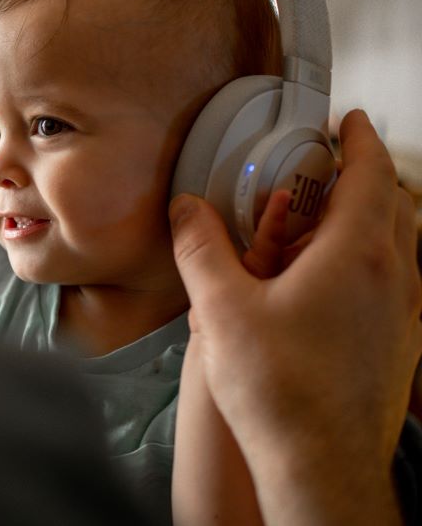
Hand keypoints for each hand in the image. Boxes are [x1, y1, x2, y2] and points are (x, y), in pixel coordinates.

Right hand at [169, 110, 421, 525]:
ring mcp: (406, 315)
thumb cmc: (283, 392)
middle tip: (329, 168)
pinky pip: (397, 282)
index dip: (360, 140)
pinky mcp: (401, 346)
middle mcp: (396, 279)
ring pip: (402, 245)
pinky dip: (372, 262)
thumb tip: (187, 209)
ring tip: (321, 226)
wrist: (322, 466)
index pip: (372, 175)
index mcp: (359, 256)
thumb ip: (202, 247)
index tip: (349, 121)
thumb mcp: (222, 307)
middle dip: (366, 177)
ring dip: (370, 221)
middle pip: (397, 204)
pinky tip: (328, 287)